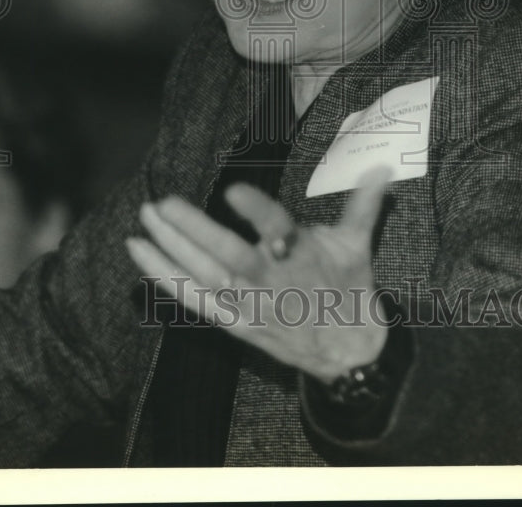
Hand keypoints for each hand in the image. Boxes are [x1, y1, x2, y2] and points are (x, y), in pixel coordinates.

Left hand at [125, 169, 389, 382]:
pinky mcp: (233, 321)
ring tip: (144, 218)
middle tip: (164, 203)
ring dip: (171, 247)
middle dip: (195, 231)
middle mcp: (272, 282)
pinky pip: (193, 298)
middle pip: (229, 257)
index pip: (278, 231)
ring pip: (204, 276)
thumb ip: (362, 204)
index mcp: (302, 258)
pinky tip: (140, 252)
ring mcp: (249, 305)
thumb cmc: (349, 289)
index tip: (233, 192)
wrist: (347, 353)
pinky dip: (164, 276)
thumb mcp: (357, 245)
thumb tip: (381, 167)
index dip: (257, 212)